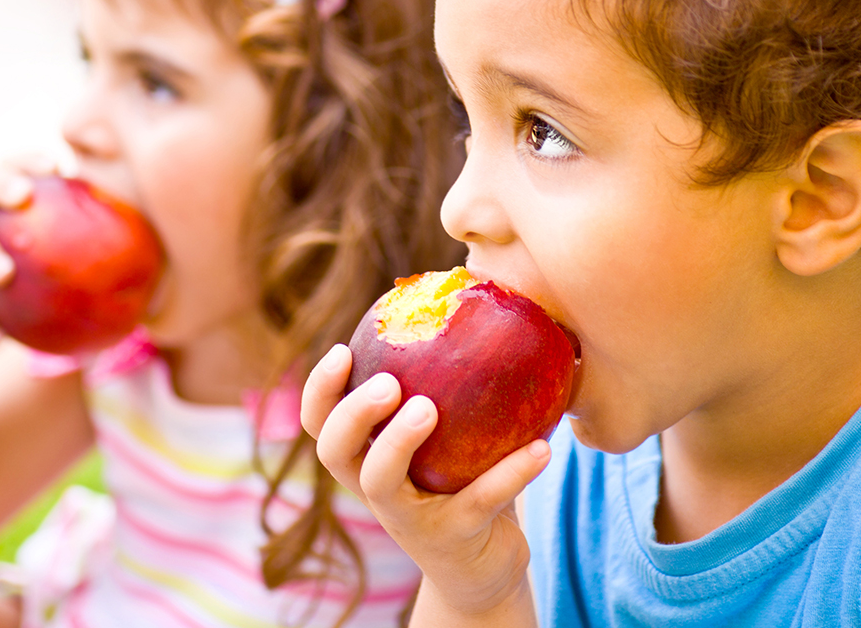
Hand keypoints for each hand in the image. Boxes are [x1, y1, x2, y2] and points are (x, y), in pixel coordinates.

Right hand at [301, 344, 550, 619]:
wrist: (481, 567)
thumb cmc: (463, 479)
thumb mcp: (446, 437)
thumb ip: (447, 382)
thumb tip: (479, 293)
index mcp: (365, 457)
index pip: (319, 422)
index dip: (320, 388)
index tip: (343, 350)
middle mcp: (375, 490)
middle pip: (334, 451)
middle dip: (351, 413)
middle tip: (387, 383)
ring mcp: (409, 518)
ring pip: (381, 482)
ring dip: (398, 442)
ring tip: (427, 408)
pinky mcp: (453, 539)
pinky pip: (479, 501)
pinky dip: (510, 474)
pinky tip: (541, 448)